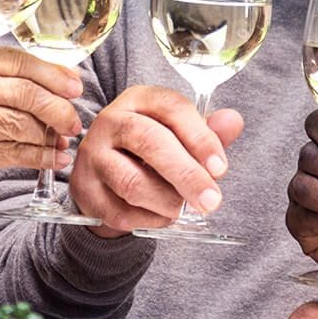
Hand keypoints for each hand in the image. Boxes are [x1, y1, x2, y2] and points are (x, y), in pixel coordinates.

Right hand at [0, 46, 83, 185]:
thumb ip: (31, 76)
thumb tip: (72, 75)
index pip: (21, 63)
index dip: (53, 75)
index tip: (75, 89)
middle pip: (25, 94)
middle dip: (58, 110)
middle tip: (73, 122)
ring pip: (21, 125)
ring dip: (50, 136)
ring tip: (64, 140)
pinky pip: (15, 153)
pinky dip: (43, 157)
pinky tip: (58, 158)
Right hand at [70, 84, 244, 237]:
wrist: (109, 178)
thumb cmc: (153, 150)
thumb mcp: (182, 134)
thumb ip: (209, 131)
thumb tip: (233, 121)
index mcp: (140, 99)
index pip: (172, 108)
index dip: (200, 138)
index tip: (220, 168)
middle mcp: (111, 121)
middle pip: (150, 142)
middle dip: (187, 175)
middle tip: (211, 200)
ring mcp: (93, 155)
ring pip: (132, 182)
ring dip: (167, 201)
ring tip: (183, 208)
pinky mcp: (83, 189)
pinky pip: (119, 210)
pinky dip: (149, 219)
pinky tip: (162, 216)